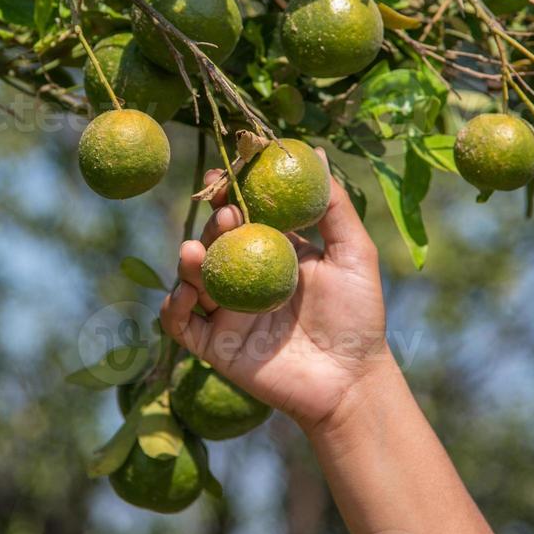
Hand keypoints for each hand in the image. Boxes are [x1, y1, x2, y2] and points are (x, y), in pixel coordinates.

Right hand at [160, 149, 393, 430]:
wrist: (352, 380)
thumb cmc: (359, 316)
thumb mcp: (353, 254)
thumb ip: (332, 206)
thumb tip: (315, 153)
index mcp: (274, 251)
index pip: (243, 215)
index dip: (230, 196)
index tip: (224, 178)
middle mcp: (246, 277)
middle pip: (214, 242)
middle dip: (212, 227)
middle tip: (225, 219)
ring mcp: (228, 311)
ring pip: (193, 279)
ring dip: (188, 264)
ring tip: (195, 254)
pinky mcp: (216, 346)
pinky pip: (183, 325)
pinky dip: (174, 308)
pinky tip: (185, 296)